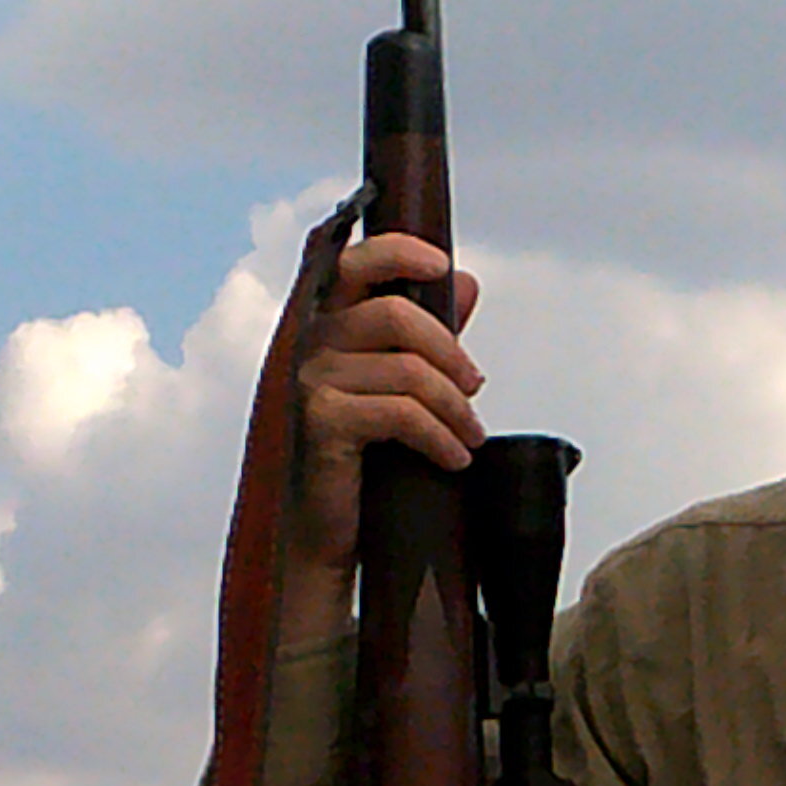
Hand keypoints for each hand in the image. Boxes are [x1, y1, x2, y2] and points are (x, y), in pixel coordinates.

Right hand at [282, 229, 480, 615]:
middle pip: (396, 314)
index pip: (356, 263)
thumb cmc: (361, 459)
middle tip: (474, 388)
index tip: (441, 265)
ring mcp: (310, 380)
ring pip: (406, 369)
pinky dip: (438, 436)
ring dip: (453, 406)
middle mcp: (312, 343)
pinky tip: (452, 458)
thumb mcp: (401, 388)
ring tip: (468, 435)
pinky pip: (400, 413)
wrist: (327, 534)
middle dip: (449, 352)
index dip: (399, 251)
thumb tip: (466, 283)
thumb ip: (428, 336)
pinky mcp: (321, 421)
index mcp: (329, 324)